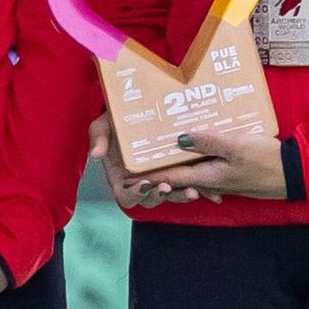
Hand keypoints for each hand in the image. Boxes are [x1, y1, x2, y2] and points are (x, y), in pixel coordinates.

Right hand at [88, 116, 217, 207]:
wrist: (132, 109)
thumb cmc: (113, 120)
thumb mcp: (101, 126)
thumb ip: (97, 138)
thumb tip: (96, 154)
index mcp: (121, 177)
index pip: (126, 196)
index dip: (135, 194)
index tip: (145, 184)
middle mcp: (140, 181)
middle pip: (150, 199)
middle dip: (160, 197)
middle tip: (169, 188)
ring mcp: (159, 176)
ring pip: (170, 195)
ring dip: (180, 196)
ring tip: (192, 191)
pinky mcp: (175, 170)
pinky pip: (186, 184)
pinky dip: (199, 190)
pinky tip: (212, 194)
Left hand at [141, 131, 286, 199]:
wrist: (296, 174)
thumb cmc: (266, 160)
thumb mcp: (236, 146)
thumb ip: (207, 141)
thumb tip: (179, 138)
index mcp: (207, 176)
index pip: (170, 176)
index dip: (149, 176)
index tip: (127, 175)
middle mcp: (211, 180)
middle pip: (178, 175)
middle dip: (157, 170)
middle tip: (137, 161)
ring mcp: (222, 178)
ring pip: (192, 172)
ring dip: (176, 165)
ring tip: (159, 153)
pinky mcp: (232, 173)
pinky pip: (206, 169)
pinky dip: (196, 162)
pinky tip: (194, 151)